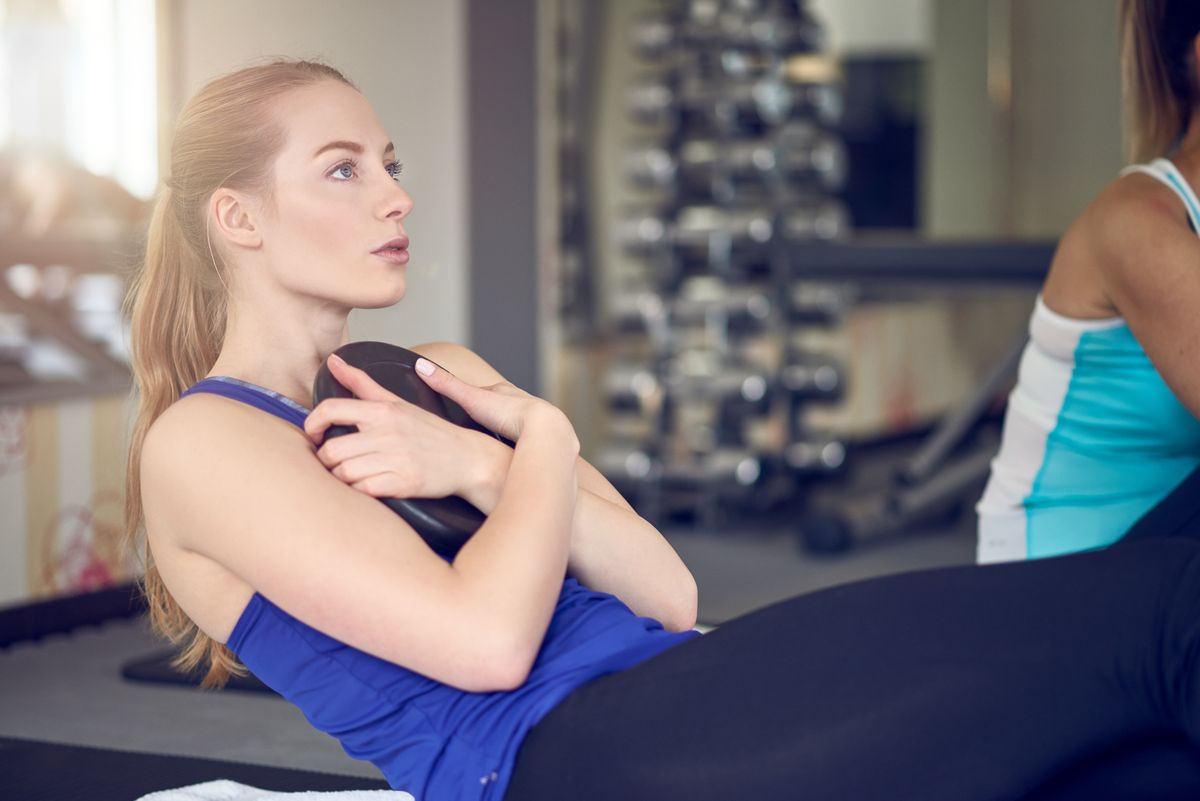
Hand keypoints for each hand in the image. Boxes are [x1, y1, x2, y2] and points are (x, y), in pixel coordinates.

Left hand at [304, 354, 504, 504]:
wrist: (468, 458)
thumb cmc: (430, 432)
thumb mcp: (398, 402)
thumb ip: (362, 382)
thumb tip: (333, 361)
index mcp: (383, 411)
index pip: (331, 409)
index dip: (312, 423)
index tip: (313, 434)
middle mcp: (388, 433)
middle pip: (331, 450)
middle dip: (327, 459)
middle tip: (334, 462)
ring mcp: (396, 459)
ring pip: (344, 473)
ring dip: (342, 477)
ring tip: (351, 474)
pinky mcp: (404, 483)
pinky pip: (363, 491)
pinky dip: (359, 491)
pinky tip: (367, 486)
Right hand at [413, 356, 577, 448]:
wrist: (545, 430)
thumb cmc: (509, 413)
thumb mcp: (471, 398)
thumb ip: (447, 385)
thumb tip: (420, 365)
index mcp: (504, 391)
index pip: (483, 392)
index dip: (470, 399)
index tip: (462, 406)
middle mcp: (522, 401)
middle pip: (502, 406)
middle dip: (491, 415)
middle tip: (479, 426)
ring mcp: (534, 420)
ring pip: (517, 423)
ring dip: (507, 430)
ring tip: (496, 442)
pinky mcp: (541, 440)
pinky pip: (527, 441)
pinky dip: (519, 446)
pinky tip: (514, 456)